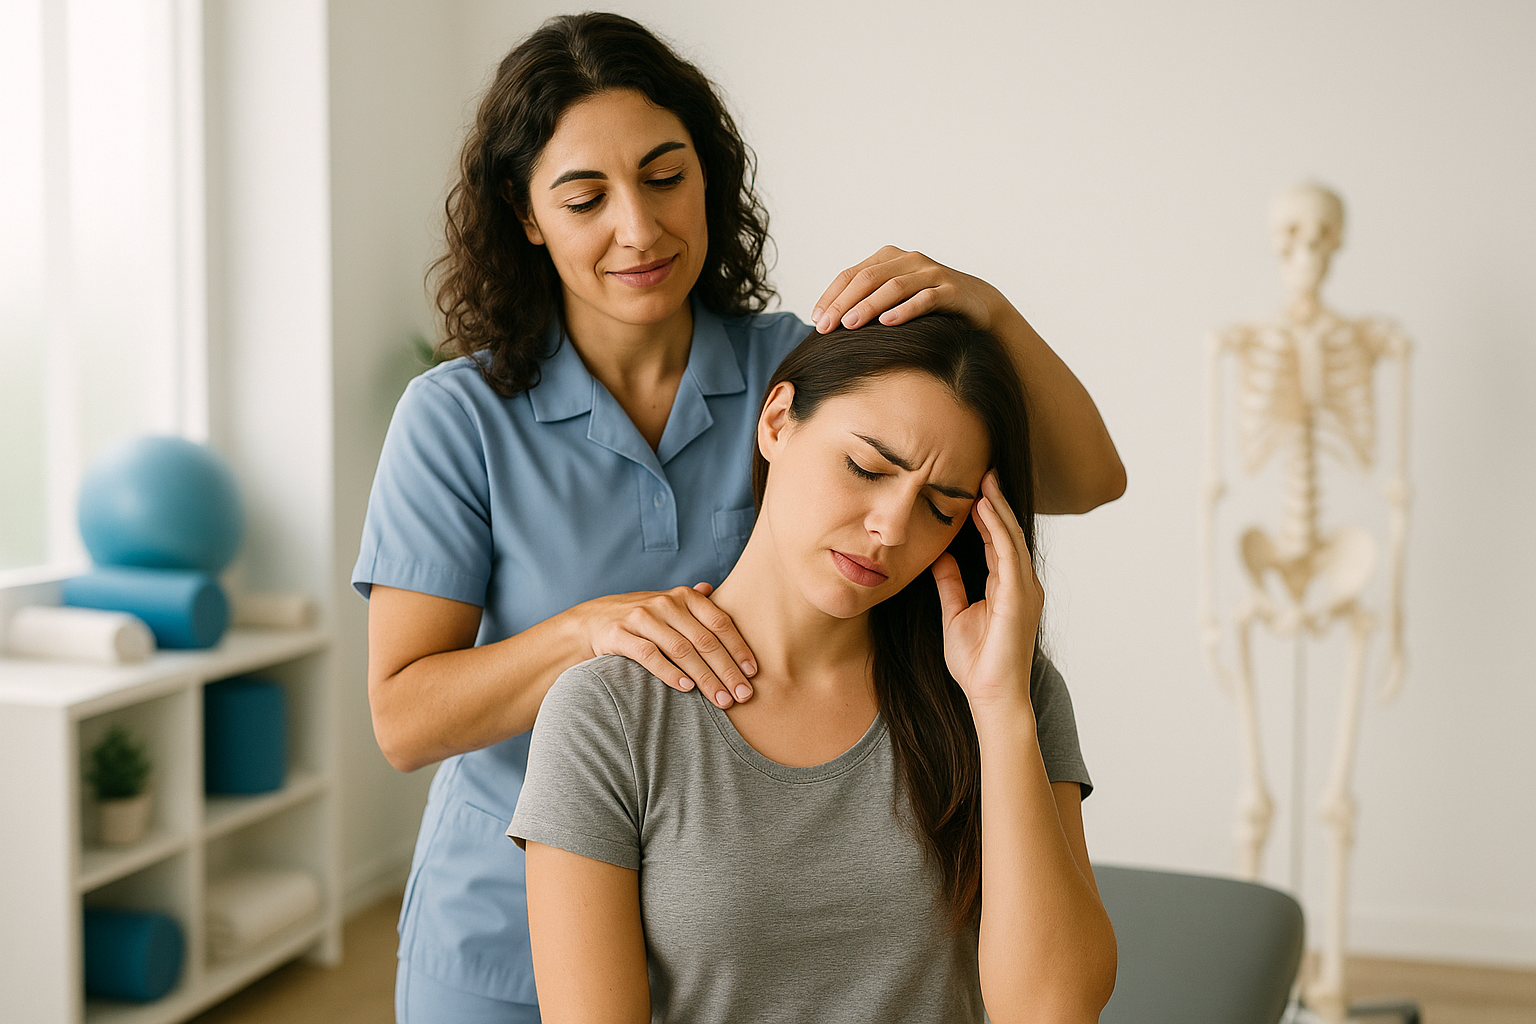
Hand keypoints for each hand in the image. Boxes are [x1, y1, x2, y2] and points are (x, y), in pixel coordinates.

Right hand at [579, 584, 756, 707]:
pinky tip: (687, 689)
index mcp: (684, 597)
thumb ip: (693, 602)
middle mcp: (665, 604)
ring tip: (721, 699)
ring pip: (682, 650)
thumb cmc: (642, 617)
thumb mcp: (669, 604)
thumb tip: (714, 589)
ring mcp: (642, 618)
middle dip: (727, 670)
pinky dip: (670, 673)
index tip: (753, 673)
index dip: (738, 648)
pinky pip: (650, 656)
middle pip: (704, 641)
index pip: (719, 623)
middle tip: (742, 696)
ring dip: (705, 678)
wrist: (592, 620)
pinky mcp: (620, 635)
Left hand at [810, 245, 1004, 333]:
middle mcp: (910, 260)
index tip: (816, 320)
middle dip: (844, 302)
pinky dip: (905, 310)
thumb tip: (830, 322)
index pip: (852, 274)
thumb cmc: (929, 304)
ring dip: (869, 306)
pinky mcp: (951, 290)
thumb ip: (868, 301)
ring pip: (895, 286)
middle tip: (827, 327)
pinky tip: (888, 323)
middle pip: (869, 278)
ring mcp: (932, 273)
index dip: (832, 296)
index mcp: (890, 258)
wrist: (979, 305)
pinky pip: (925, 299)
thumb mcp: (896, 297)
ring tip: (850, 325)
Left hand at [930, 472, 1042, 711]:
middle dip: (996, 501)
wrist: (990, 694)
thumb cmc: (976, 662)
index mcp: (1007, 587)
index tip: (973, 488)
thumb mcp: (955, 614)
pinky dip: (997, 529)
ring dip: (997, 508)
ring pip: (1010, 538)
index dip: (986, 514)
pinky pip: (1008, 555)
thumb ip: (951, 584)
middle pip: (1008, 533)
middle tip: (983, 470)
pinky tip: (985, 509)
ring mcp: (1023, 590)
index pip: (998, 541)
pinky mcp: (1018, 597)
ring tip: (984, 480)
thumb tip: (940, 556)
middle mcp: (1021, 584)